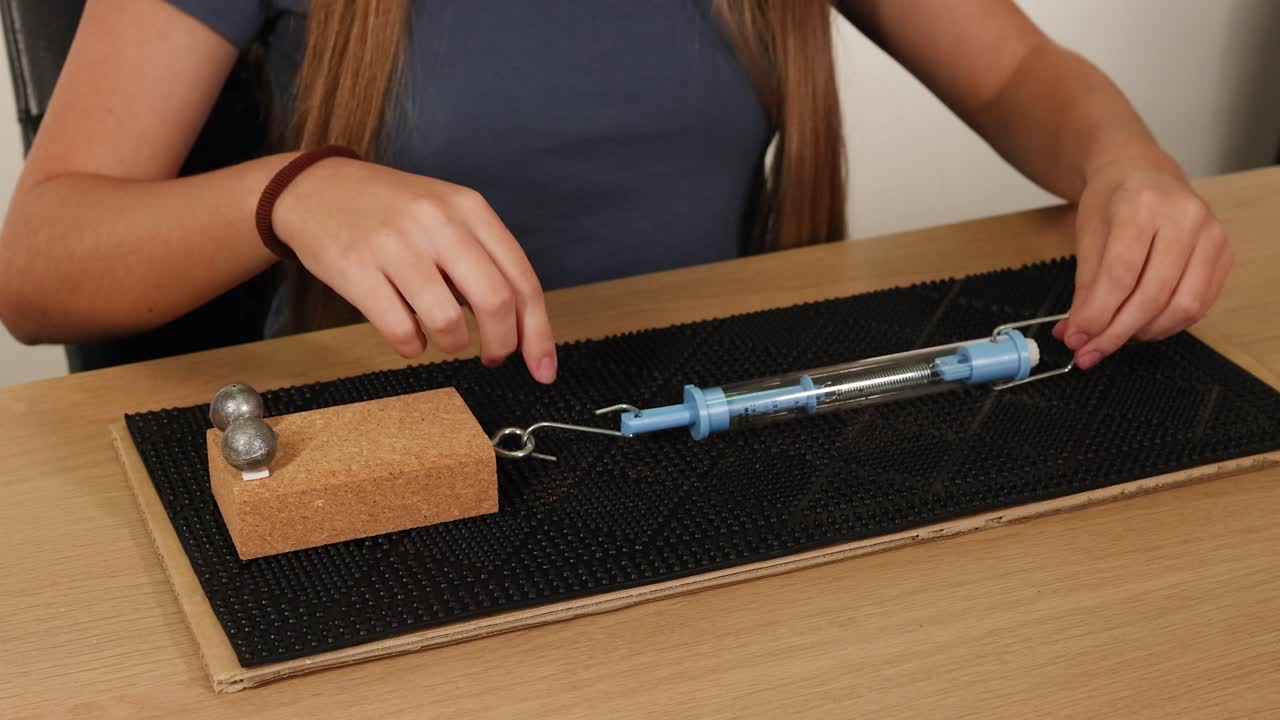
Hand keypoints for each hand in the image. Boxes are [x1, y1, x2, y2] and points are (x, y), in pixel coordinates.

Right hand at [273, 157, 556, 382]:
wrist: (315, 188)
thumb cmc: (392, 210)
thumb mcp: (447, 212)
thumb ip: (485, 258)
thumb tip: (523, 325)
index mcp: (469, 208)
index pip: (521, 279)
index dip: (538, 332)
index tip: (542, 366)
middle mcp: (437, 221)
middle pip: (495, 301)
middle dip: (503, 344)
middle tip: (494, 358)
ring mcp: (395, 244)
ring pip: (447, 320)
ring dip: (454, 345)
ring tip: (446, 340)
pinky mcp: (356, 269)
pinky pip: (400, 329)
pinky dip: (412, 347)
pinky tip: (411, 339)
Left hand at [1053, 156, 1232, 368]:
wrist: (1142, 172)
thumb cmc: (1112, 201)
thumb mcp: (1087, 235)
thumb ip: (1084, 287)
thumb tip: (1077, 333)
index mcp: (1141, 204)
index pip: (1121, 274)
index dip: (1097, 315)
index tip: (1076, 339)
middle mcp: (1184, 217)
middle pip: (1153, 294)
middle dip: (1117, 332)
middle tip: (1090, 351)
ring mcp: (1211, 235)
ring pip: (1182, 306)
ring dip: (1143, 333)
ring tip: (1114, 337)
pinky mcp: (1224, 254)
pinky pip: (1200, 304)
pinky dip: (1168, 324)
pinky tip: (1141, 326)